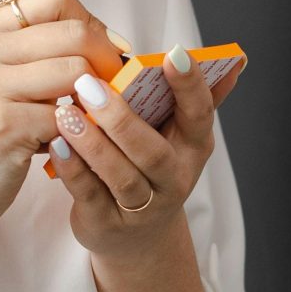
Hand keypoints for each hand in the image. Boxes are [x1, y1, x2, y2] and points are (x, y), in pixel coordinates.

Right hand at [0, 0, 126, 243]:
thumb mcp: (0, 77)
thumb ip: (42, 51)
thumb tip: (113, 40)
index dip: (91, 21)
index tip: (105, 50)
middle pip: (74, 32)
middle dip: (106, 60)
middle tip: (110, 88)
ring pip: (77, 72)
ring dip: (90, 98)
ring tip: (80, 117)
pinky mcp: (1, 124)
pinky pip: (67, 116)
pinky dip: (76, 132)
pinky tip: (62, 143)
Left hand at [51, 46, 242, 261]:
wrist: (136, 237)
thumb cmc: (153, 168)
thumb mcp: (180, 136)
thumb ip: (198, 97)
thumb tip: (234, 62)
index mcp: (193, 147)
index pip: (199, 115)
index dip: (190, 86)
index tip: (173, 54)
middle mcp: (174, 179)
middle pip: (153, 153)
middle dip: (122, 119)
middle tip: (91, 85)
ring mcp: (142, 206)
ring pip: (121, 176)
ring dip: (93, 145)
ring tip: (67, 114)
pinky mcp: (107, 222)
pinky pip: (90, 195)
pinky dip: (73, 170)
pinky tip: (56, 144)